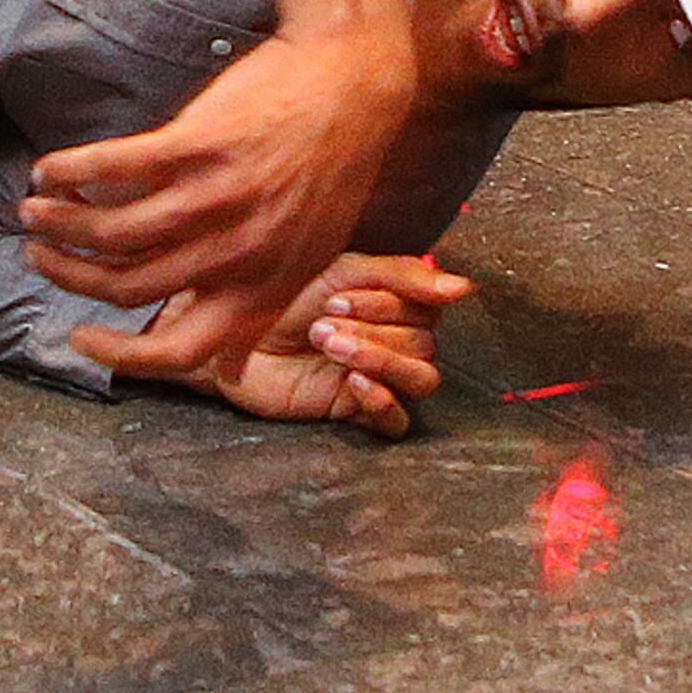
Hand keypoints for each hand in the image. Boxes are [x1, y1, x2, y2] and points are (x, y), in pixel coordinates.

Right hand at [16, 0, 419, 379]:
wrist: (353, 84)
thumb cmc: (331, 169)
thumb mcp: (311, 256)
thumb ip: (262, 312)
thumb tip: (229, 369)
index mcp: (262, 287)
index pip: (181, 350)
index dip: (120, 354)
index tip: (80, 336)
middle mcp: (237, 251)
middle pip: (126, 285)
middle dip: (69, 275)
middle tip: (39, 256)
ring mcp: (217, 196)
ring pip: (112, 230)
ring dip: (58, 224)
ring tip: (33, 211)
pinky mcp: (199, 143)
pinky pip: (114, 168)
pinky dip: (70, 172)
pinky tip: (48, 169)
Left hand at [161, 252, 476, 434]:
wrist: (223, 332)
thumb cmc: (274, 293)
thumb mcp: (337, 270)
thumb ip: (402, 276)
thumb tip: (468, 288)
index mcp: (391, 301)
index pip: (429, 306)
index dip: (390, 302)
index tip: (336, 296)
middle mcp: (392, 337)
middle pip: (425, 341)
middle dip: (375, 329)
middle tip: (321, 322)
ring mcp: (377, 375)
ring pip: (421, 378)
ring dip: (380, 358)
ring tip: (330, 347)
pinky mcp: (354, 410)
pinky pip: (399, 422)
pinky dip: (384, 402)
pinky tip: (353, 382)